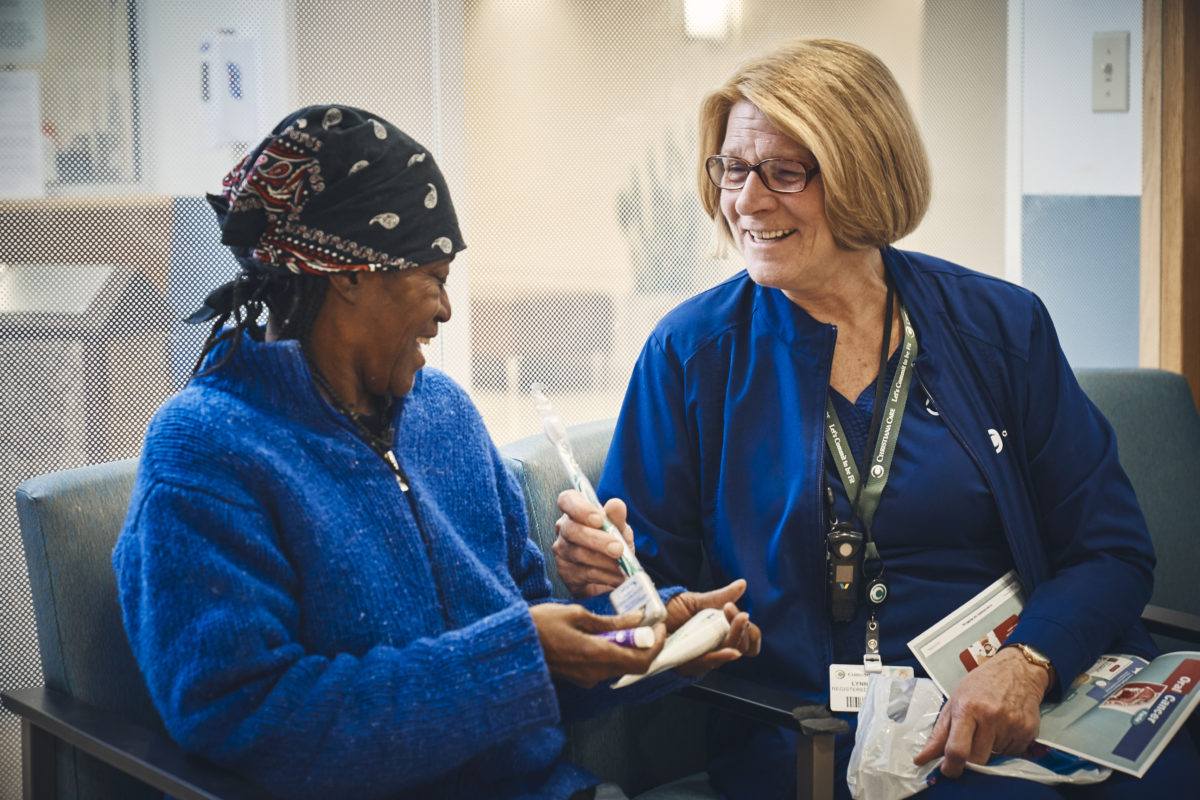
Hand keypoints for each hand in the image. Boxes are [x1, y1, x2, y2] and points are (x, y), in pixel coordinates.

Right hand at [529, 603, 664, 687]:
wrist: (510, 645)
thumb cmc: (539, 626)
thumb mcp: (577, 615)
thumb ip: (611, 622)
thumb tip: (637, 620)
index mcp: (596, 655)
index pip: (642, 659)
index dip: (657, 642)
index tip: (660, 624)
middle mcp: (595, 673)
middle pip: (634, 664)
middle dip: (645, 643)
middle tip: (646, 621)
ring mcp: (587, 678)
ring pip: (620, 665)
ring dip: (629, 646)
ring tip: (625, 624)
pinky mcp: (579, 677)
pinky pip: (605, 666)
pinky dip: (614, 650)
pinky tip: (606, 633)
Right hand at [553, 489, 634, 596]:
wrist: (613, 573)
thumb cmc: (613, 542)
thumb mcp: (619, 529)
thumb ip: (617, 517)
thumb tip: (616, 504)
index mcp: (574, 511)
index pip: (566, 500)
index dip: (579, 508)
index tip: (599, 519)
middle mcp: (563, 529)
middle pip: (571, 530)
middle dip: (597, 540)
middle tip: (618, 549)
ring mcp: (561, 552)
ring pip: (577, 554)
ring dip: (604, 561)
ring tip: (622, 567)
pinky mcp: (565, 573)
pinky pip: (583, 573)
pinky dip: (604, 575)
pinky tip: (616, 577)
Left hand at [665, 579, 761, 676]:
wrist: (644, 620)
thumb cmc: (669, 612)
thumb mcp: (695, 602)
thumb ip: (720, 597)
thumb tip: (742, 584)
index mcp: (721, 631)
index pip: (748, 636)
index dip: (750, 628)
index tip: (737, 611)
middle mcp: (716, 646)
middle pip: (743, 645)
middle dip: (742, 628)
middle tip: (730, 610)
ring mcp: (704, 656)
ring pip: (730, 653)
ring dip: (735, 637)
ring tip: (732, 619)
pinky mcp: (689, 665)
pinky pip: (709, 663)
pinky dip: (720, 656)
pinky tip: (729, 650)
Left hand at [913, 646, 1050, 777]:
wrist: (1017, 670)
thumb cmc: (981, 684)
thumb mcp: (954, 702)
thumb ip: (938, 733)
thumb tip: (922, 759)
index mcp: (967, 708)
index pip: (957, 749)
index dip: (950, 767)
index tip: (947, 771)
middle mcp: (991, 717)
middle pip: (978, 760)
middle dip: (970, 762)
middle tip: (968, 751)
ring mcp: (1012, 725)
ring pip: (996, 758)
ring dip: (989, 751)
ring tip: (989, 729)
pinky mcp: (1029, 732)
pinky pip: (1013, 754)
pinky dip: (1005, 747)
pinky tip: (1003, 728)